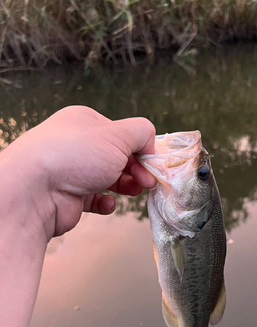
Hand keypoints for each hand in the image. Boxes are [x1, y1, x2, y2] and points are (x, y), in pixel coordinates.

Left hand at [5, 106, 155, 238]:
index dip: (141, 148)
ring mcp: (72, 171)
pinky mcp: (69, 196)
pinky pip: (94, 199)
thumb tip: (151, 144)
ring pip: (109, 177)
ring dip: (126, 185)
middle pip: (118, 156)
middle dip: (137, 169)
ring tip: (135, 192)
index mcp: (86, 122)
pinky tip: (108, 204)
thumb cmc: (77, 155)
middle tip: (148, 182)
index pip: (122, 133)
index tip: (152, 163)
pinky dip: (105, 202)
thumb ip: (142, 133)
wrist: (35, 190)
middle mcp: (78, 144)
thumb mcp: (118, 135)